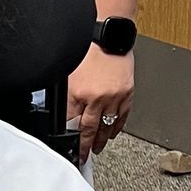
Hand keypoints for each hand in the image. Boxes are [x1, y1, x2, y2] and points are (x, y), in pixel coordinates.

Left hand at [68, 44, 133, 160]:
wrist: (108, 34)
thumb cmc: (87, 48)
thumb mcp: (68, 73)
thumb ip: (65, 94)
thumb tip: (63, 112)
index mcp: (78, 92)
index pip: (70, 122)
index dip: (68, 137)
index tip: (68, 147)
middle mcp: (96, 97)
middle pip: (89, 129)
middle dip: (85, 146)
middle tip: (83, 156)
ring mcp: (114, 97)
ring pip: (106, 126)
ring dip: (101, 140)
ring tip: (96, 148)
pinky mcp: (127, 93)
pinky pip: (122, 117)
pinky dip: (116, 127)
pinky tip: (111, 133)